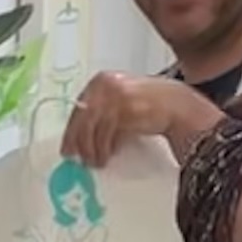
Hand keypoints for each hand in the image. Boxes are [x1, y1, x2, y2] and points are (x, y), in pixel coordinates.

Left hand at [62, 74, 216, 166]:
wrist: (175, 104)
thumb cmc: (148, 104)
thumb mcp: (119, 101)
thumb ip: (101, 111)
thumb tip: (80, 136)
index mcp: (100, 81)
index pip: (79, 107)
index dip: (71, 130)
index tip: (67, 147)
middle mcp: (104, 85)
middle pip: (82, 118)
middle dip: (77, 141)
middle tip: (75, 158)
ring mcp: (114, 96)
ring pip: (92, 128)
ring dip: (92, 149)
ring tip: (95, 161)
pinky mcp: (125, 109)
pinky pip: (107, 133)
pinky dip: (105, 147)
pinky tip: (108, 155)